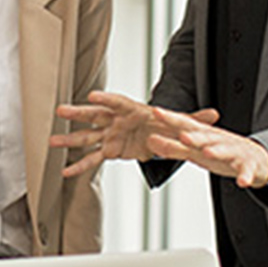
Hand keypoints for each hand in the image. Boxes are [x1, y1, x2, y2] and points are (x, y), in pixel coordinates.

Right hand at [52, 91, 220, 176]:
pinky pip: (93, 159)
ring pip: (88, 137)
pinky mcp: (109, 150)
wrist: (157, 136)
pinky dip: (80, 166)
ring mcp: (110, 134)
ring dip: (70, 139)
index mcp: (132, 110)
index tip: (93, 95)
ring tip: (52, 140)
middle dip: (79, 113)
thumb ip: (194, 120)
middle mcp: (117, 120)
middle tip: (62, 111)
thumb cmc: (164, 124)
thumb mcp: (180, 124)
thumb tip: (215, 114)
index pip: (117, 102)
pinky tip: (66, 172)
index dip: (106, 98)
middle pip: (95, 115)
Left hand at [145, 106, 267, 187]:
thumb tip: (150, 142)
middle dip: (194, 136)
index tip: (156, 112)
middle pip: (205, 137)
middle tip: (182, 135)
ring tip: (208, 152)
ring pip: (225, 151)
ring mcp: (234, 152)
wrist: (256, 158)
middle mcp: (218, 140)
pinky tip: (242, 182)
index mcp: (204, 135)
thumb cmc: (221, 152)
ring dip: (217, 151)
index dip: (171, 119)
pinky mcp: (248, 166)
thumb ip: (173, 147)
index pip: (185, 124)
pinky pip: (246, 171)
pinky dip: (245, 176)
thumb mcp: (195, 151)